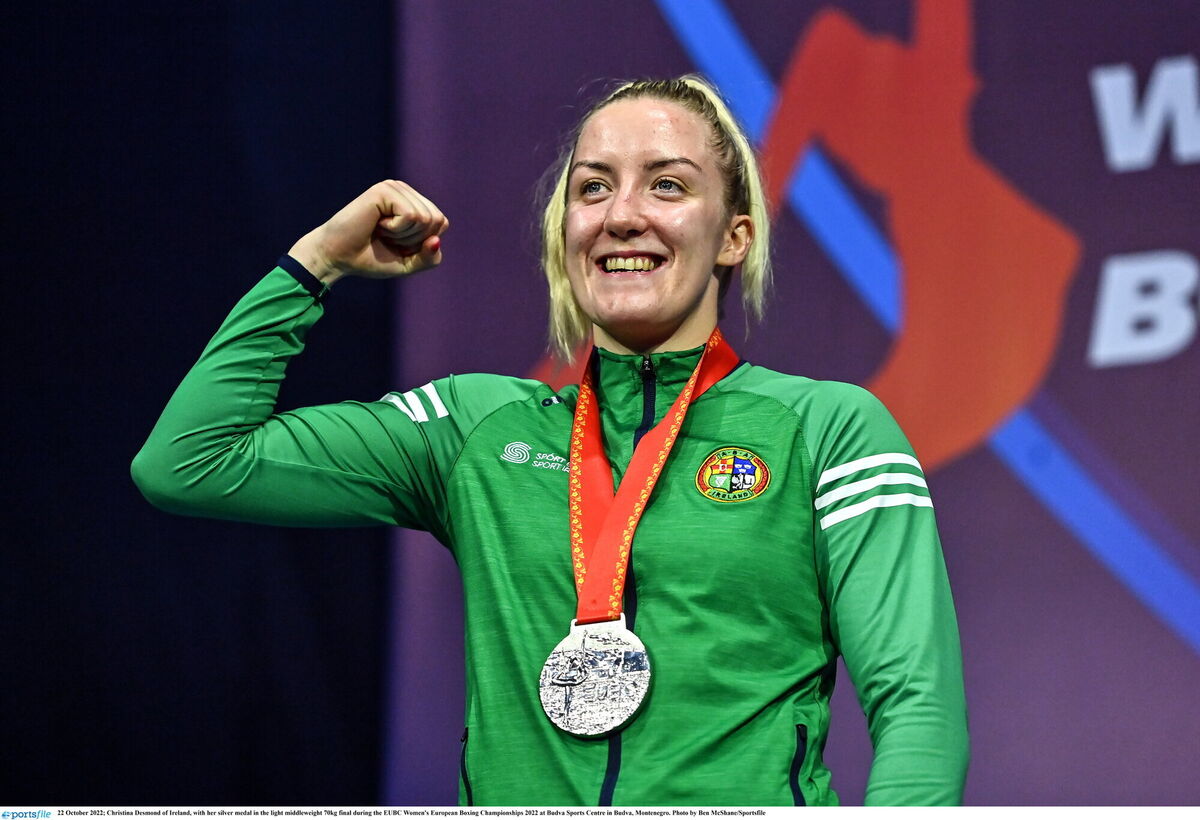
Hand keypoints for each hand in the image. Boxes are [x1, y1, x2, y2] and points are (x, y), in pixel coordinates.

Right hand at [288, 180, 449, 285]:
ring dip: (403, 236)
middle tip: (387, 238)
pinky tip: (377, 224)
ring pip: (425, 218)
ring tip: (381, 231)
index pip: (441, 223)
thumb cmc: (370, 258)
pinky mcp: (384, 190)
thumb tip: (436, 240)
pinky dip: (396, 229)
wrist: (337, 258)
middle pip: (436, 220)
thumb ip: (429, 257)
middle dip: (414, 240)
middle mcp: (405, 191)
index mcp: (412, 202)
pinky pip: (411, 215)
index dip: (422, 243)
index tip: (396, 243)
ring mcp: (394, 187)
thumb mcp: (408, 264)